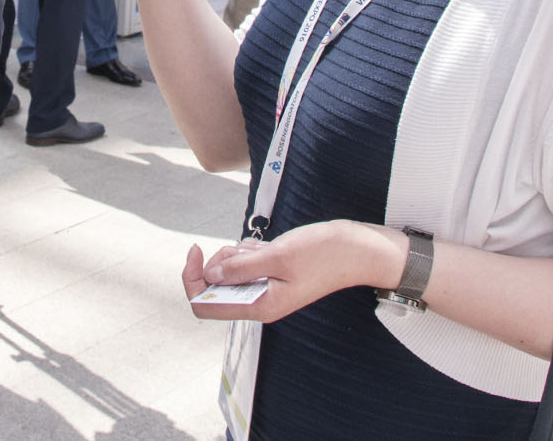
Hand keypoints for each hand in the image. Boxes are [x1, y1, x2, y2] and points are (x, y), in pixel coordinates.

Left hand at [180, 222, 401, 322]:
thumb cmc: (324, 253)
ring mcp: (268, 288)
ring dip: (238, 254)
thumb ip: (241, 267)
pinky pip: (248, 263)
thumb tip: (210, 274)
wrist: (360, 249)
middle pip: (215, 287)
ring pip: (231, 272)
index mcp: (260, 306)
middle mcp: (261, 302)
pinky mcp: (274, 274)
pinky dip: (251, 251)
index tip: (196, 250)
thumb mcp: (278, 256)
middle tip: (244, 249)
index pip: (205, 305)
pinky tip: (271, 246)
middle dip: (219, 261)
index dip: (192, 279)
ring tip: (265, 248)